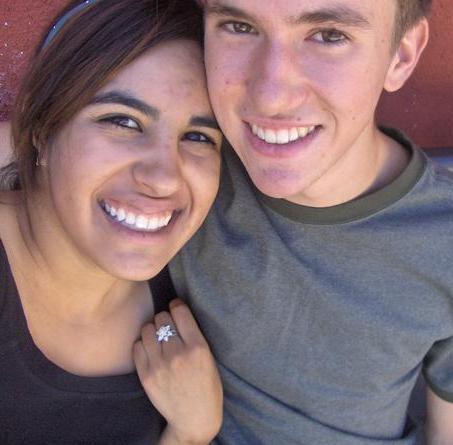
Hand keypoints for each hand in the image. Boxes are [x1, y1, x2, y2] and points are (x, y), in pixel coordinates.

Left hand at [134, 299, 222, 444]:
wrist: (194, 418)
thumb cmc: (206, 386)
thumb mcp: (209, 357)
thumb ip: (193, 335)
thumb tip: (176, 311)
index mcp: (198, 347)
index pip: (180, 311)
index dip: (177, 306)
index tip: (176, 308)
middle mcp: (177, 354)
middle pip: (162, 317)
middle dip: (165, 319)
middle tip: (168, 326)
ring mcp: (159, 365)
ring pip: (147, 329)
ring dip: (152, 330)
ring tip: (158, 338)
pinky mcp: (146, 376)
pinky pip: (137, 346)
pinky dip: (143, 344)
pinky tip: (151, 350)